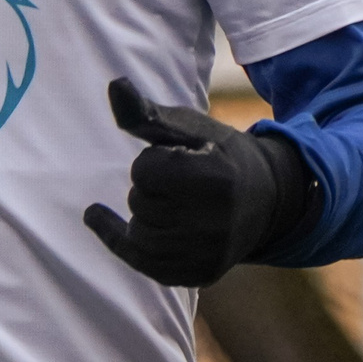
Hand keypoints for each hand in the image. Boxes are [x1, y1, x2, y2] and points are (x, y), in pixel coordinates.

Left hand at [83, 77, 316, 286]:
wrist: (265, 199)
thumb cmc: (218, 155)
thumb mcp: (190, 129)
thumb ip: (149, 114)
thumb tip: (115, 86)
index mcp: (215, 179)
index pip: (144, 171)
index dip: (153, 161)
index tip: (179, 161)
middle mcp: (214, 222)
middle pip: (140, 202)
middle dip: (149, 188)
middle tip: (180, 185)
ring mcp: (207, 254)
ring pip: (138, 233)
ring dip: (143, 214)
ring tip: (170, 203)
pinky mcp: (199, 274)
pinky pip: (141, 262)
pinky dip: (118, 238)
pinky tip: (97, 217)